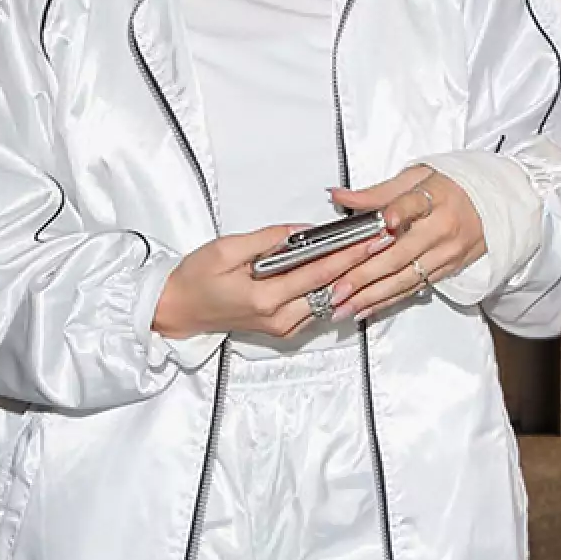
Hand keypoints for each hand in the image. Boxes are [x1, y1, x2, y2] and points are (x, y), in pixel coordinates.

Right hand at [154, 220, 392, 342]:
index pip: (319, 273)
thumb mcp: (226, 249)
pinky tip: (344, 272)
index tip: (371, 238)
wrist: (178, 310)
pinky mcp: (282, 329)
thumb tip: (302, 231)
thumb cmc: (195, 279)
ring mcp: (282, 327)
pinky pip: (315, 309)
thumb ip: (268, 239)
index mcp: (265, 298)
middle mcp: (279, 318)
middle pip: (331, 289)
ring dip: (348, 278)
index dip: (349, 254)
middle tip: (382, 242)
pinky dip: (331, 289)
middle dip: (358, 265)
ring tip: (369, 253)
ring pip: (327, 301)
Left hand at [328, 164, 484, 320]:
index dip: (400, 212)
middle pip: (399, 254)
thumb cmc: (451, 187)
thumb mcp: (416, 177)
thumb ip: (376, 192)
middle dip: (364, 275)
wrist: (495, 203)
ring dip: (371, 296)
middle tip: (337, 288)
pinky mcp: (447, 270)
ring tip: (344, 306)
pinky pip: (413, 288)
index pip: (415, 204)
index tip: (385, 219)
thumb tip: (339, 196)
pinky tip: (365, 308)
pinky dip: (387, 301)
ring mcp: (446, 253)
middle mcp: (442, 228)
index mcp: (435, 197)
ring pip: (404, 278)